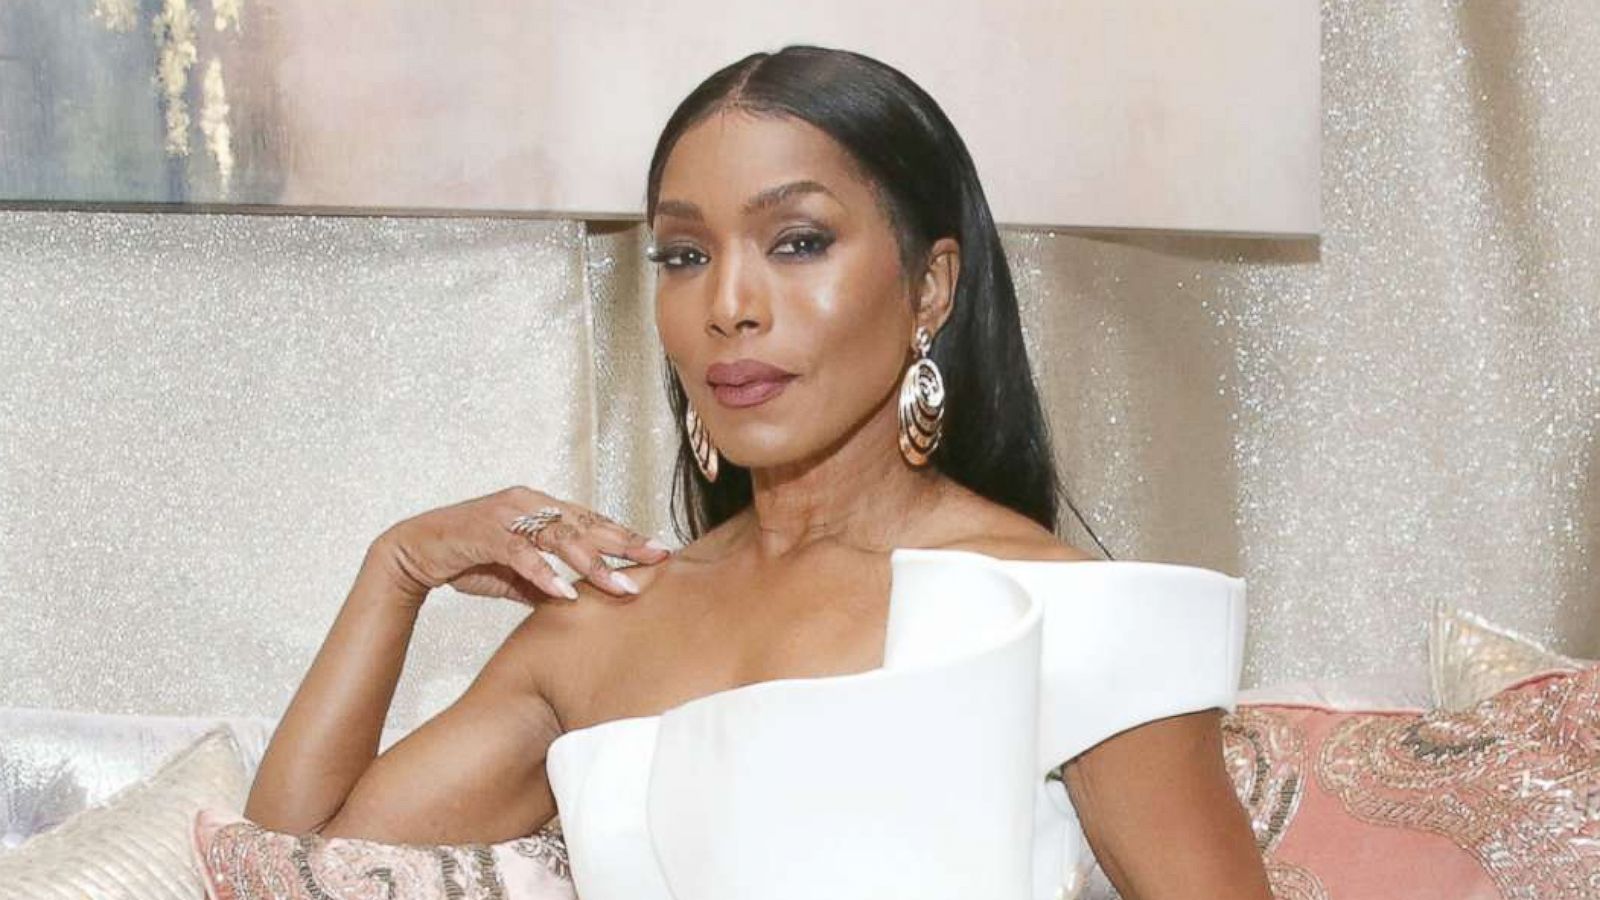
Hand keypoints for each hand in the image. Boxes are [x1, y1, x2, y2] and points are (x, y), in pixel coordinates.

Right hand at [368, 486, 670, 606]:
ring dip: (591, 563)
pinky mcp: (485, 531)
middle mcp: (529, 503)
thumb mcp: (516, 576)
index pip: (593, 521)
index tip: (659, 551)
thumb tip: (580, 605)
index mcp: (541, 508)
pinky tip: (565, 593)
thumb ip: (546, 584)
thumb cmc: (469, 558)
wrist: (415, 551)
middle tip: (658, 559)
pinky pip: (521, 553)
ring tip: (619, 586)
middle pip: (586, 524)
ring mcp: (507, 514)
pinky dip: (543, 573)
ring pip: (559, 536)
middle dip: (624, 544)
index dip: (626, 536)